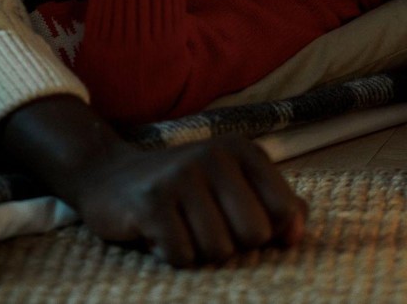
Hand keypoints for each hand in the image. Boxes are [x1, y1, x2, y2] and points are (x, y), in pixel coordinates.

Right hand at [74, 136, 306, 264]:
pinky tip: (157, 232)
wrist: (108, 177)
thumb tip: (298, 227)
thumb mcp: (231, 184)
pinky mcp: (152, 201)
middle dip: (231, 245)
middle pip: (254, 235)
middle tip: (203, 227)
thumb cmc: (182, 189)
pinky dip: (170, 255)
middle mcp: (215, 156)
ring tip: (179, 227)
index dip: (268, 233)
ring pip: (218, 250)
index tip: (239, 225)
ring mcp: (182, 176)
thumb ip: (273, 201)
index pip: (284, 211)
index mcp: (243, 151)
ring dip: (198, 251)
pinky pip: (182, 255)